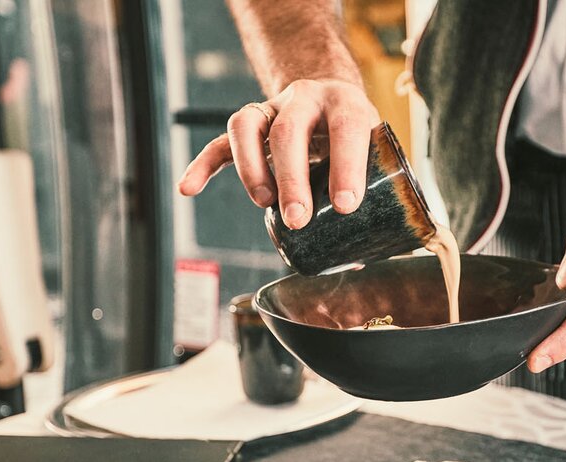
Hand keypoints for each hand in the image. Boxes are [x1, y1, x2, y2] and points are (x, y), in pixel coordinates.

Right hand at [177, 79, 380, 228]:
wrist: (330, 98)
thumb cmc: (356, 137)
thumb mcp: (376, 151)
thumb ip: (376, 194)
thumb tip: (363, 258)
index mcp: (346, 104)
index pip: (346, 127)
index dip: (346, 166)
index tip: (344, 206)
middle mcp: (305, 99)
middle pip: (289, 128)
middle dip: (291, 177)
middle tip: (297, 219)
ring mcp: (271, 109)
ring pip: (248, 126)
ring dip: (252, 168)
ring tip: (264, 205)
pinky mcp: (249, 126)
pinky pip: (220, 142)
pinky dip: (202, 165)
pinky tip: (189, 188)